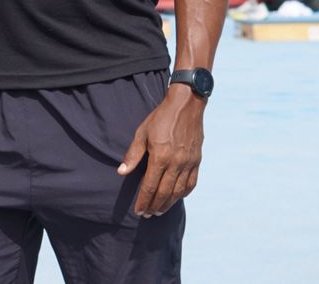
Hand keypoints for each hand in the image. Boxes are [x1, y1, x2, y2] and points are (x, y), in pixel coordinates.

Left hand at [118, 87, 203, 217]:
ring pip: (179, 191)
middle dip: (155, 206)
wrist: (186, 105)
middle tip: (148, 215)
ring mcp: (188, 163)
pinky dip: (183, 193)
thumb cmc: (160, 118)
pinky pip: (191, 183)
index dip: (144, 201)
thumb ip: (133, 154)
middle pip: (165, 192)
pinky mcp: (197, 160)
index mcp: (160, 156)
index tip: (138, 211)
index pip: (150, 186)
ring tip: (160, 210)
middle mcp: (176, 163)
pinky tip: (177, 197)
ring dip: (169, 203)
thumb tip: (122, 172)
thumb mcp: (142, 132)